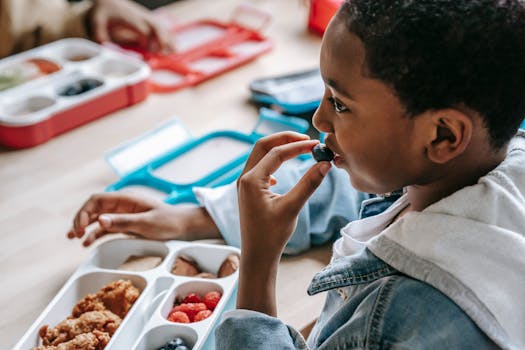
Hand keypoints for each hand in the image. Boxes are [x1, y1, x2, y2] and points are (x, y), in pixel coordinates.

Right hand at [67, 192, 219, 245]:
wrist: (184, 226)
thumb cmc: (168, 222)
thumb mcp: (146, 223)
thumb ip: (123, 222)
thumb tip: (100, 220)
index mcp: (126, 199)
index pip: (97, 200)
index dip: (84, 212)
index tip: (80, 227)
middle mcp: (122, 205)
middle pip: (94, 208)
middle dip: (81, 219)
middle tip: (74, 234)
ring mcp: (123, 215)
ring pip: (97, 218)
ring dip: (84, 227)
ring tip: (74, 238)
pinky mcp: (126, 225)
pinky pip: (106, 228)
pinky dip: (95, 234)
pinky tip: (87, 243)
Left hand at [90, 0, 173, 52]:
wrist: (109, 1)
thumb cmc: (103, 11)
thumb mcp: (97, 21)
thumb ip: (100, 34)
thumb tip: (104, 46)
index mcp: (130, 17)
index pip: (144, 29)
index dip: (150, 39)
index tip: (152, 50)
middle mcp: (140, 17)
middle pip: (156, 26)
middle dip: (164, 39)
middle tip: (169, 51)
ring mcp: (146, 18)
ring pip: (161, 27)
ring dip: (169, 38)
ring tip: (175, 51)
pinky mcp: (148, 21)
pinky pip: (161, 28)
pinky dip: (168, 36)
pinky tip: (173, 46)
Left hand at [236, 132, 330, 314]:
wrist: (256, 256)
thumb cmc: (272, 236)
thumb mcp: (292, 208)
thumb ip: (308, 184)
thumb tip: (325, 163)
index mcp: (251, 180)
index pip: (276, 152)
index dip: (297, 146)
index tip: (316, 144)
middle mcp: (244, 178)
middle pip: (263, 146)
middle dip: (284, 139)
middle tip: (306, 139)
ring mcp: (244, 184)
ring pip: (260, 155)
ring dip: (278, 149)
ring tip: (299, 149)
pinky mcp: (248, 192)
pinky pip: (259, 168)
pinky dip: (272, 162)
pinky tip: (281, 176)